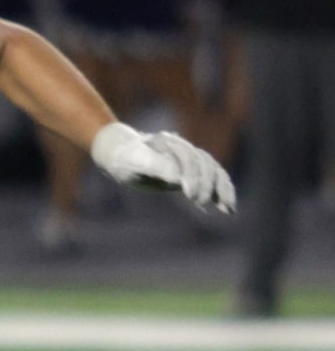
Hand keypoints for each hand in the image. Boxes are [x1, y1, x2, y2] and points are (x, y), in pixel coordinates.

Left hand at [91, 122, 234, 214]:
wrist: (122, 153)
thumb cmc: (125, 159)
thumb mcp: (134, 163)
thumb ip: (156, 167)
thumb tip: (178, 178)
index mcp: (166, 142)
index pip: (187, 158)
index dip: (192, 175)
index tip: (190, 196)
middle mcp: (182, 147)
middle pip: (204, 163)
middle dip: (205, 184)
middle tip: (199, 203)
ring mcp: (190, 157)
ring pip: (214, 170)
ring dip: (222, 188)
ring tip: (227, 208)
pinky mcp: (194, 170)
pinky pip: (214, 178)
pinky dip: (223, 191)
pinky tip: (228, 208)